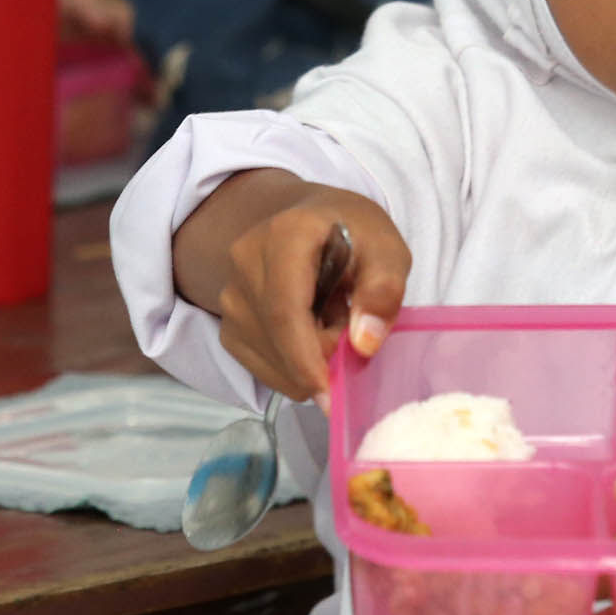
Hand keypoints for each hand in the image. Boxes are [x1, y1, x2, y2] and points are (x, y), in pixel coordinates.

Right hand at [208, 182, 411, 408]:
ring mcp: (230, 291)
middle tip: (351, 349)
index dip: (305, 357)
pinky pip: (257, 363)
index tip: (332, 392)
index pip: (284, 308)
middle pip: (274, 335)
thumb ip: (384, 290)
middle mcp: (245, 260)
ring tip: (332, 328)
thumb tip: (365, 343)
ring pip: (264, 355)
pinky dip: (289, 370)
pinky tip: (310, 340)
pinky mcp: (228, 320)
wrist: (314, 221)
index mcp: (285, 235)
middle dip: (316, 363)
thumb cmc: (354, 234)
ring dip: (305, 365)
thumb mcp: (387, 250)